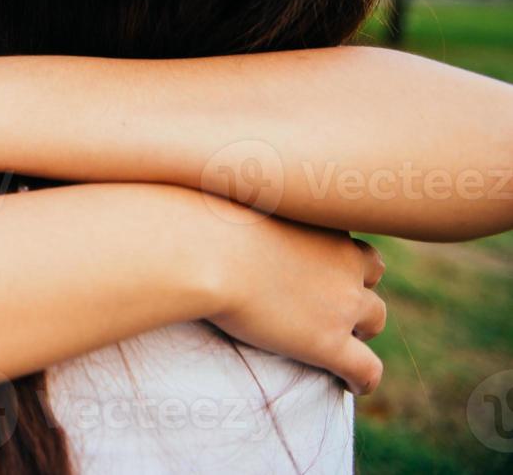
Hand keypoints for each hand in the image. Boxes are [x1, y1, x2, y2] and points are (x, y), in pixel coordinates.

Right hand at [207, 210, 386, 394]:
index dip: (330, 251)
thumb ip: (230, 199)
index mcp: (319, 221)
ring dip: (360, 328)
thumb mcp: (223, 193)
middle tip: (325, 299)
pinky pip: (366, 369)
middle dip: (354, 284)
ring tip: (337, 341)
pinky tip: (349, 386)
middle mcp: (341, 258)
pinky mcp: (328, 342)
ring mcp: (341, 302)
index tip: (308, 262)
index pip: (341, 234)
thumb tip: (192, 182)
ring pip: (375, 318)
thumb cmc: (198, 218)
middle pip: (371, 272)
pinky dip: (362, 379)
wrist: (202, 253)